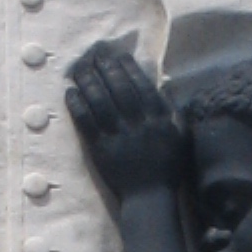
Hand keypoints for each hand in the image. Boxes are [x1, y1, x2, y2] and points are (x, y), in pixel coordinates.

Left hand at [65, 44, 186, 199]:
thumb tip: (163, 86)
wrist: (150, 199)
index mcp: (159, 119)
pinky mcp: (100, 150)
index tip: (117, 53)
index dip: (127, 67)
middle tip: (93, 52)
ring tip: (78, 68)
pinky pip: (87, 123)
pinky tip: (70, 93)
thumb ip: (174, 111)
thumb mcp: (181, 136)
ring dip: (88, 81)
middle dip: (105, 67)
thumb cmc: (168, 168)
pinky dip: (77, 106)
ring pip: (100, 101)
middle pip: (118, 88)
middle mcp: (139, 124)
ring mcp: (118, 136)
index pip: (141, 85)